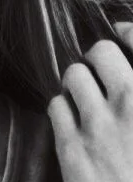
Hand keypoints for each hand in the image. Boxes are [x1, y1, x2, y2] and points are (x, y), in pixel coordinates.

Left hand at [48, 25, 132, 181]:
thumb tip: (126, 51)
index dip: (127, 30)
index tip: (121, 30)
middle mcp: (131, 103)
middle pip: (101, 50)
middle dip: (99, 59)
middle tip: (101, 73)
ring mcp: (101, 127)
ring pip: (73, 74)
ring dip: (79, 83)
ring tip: (86, 101)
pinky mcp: (73, 150)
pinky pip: (56, 106)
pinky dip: (63, 111)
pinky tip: (74, 125)